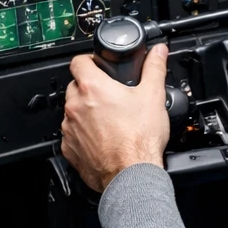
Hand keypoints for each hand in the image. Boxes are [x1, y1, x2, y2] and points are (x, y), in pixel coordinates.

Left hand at [61, 44, 171, 192]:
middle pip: (76, 87)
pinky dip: (83, 134)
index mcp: (92, 87)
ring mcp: (70, 128)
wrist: (131, 175)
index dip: (89, 61)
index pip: (78, 61)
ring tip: (108, 120)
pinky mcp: (69, 149)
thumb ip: (155, 68)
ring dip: (86, 112)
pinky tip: (102, 138)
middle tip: (110, 96)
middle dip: (90, 88)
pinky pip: (72, 135)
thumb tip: (158, 52)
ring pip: (73, 112)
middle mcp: (76, 106)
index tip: (98, 66)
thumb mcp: (153, 96)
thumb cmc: (139, 139)